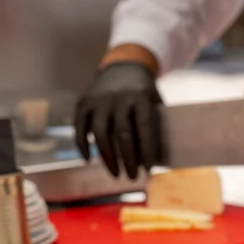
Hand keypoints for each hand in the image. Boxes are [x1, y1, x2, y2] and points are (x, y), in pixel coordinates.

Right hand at [74, 61, 162, 179]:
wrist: (124, 66)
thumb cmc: (145, 93)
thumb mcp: (156, 101)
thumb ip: (158, 123)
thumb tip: (163, 158)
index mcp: (141, 97)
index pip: (144, 127)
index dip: (147, 150)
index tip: (149, 169)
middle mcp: (119, 98)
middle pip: (123, 135)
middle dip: (128, 160)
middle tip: (133, 177)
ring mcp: (99, 100)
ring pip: (101, 134)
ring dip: (108, 158)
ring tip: (116, 173)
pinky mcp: (84, 102)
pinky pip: (80, 128)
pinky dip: (83, 145)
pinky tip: (89, 160)